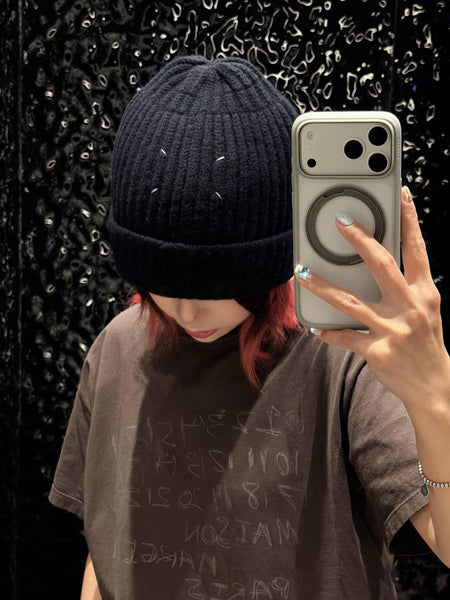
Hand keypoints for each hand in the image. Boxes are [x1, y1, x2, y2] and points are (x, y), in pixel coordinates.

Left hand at [295, 187, 449, 409]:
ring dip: (322, 286)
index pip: (417, 249)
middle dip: (360, 239)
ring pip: (350, 302)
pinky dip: (329, 333)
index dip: (410, 220)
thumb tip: (381, 262)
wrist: (434, 387)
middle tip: (341, 221)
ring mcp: (392, 330)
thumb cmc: (426, 344)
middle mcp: (410, 307)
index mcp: (424, 293)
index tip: (401, 195)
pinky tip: (315, 329)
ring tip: (302, 273)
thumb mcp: (426, 310)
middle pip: (381, 265)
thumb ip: (408, 287)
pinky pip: (345, 338)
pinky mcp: (376, 351)